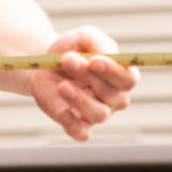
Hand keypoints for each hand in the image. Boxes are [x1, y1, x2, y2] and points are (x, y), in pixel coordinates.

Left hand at [30, 26, 138, 140]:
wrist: (44, 64)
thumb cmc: (72, 50)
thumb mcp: (84, 37)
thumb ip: (97, 41)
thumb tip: (105, 54)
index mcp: (122, 76)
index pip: (128, 79)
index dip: (113, 71)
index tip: (94, 61)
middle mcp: (114, 98)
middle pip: (114, 96)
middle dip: (91, 78)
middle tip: (69, 61)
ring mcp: (96, 114)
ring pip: (98, 114)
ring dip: (80, 100)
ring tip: (62, 85)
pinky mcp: (77, 125)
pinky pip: (81, 133)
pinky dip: (73, 126)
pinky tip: (63, 112)